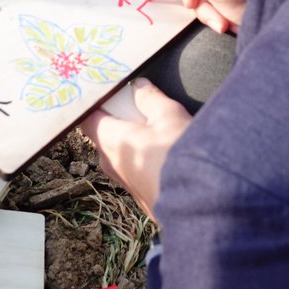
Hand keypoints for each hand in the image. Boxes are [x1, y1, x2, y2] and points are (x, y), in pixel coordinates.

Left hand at [80, 79, 191, 221]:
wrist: (202, 203)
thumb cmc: (181, 155)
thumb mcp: (169, 115)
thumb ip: (149, 97)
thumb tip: (138, 86)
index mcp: (111, 140)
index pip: (87, 117)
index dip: (95, 103)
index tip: (108, 93)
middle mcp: (111, 164)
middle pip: (105, 135)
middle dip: (120, 120)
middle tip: (142, 108)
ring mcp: (125, 183)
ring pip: (122, 154)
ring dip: (135, 141)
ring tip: (161, 132)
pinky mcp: (141, 197)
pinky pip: (135, 170)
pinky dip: (144, 159)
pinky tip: (167, 156)